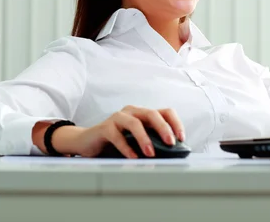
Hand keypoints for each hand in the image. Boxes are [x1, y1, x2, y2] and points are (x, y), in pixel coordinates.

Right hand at [57, 105, 184, 158]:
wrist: (89, 142)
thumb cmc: (117, 142)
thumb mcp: (137, 142)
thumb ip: (152, 143)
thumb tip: (172, 155)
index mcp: (143, 114)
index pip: (164, 112)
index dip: (175, 123)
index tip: (181, 138)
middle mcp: (132, 112)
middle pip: (152, 113)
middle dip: (163, 128)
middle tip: (170, 143)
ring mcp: (118, 117)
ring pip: (134, 123)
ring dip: (144, 138)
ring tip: (150, 153)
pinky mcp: (105, 127)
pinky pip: (117, 135)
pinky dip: (126, 147)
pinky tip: (133, 157)